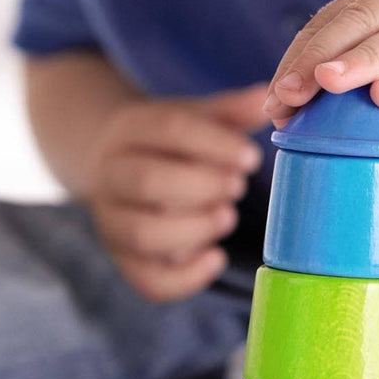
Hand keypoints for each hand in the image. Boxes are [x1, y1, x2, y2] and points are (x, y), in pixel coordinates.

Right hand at [84, 84, 270, 302]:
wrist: (116, 164)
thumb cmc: (169, 141)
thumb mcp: (196, 116)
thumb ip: (232, 110)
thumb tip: (267, 97)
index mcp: (130, 129)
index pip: (168, 129)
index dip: (213, 143)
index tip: (251, 156)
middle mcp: (111, 175)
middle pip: (148, 182)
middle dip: (202, 186)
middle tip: (238, 186)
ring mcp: (112, 221)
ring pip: (144, 234)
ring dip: (194, 229)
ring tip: (227, 216)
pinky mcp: (123, 260)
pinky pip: (148, 281)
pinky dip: (185, 279)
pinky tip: (215, 258)